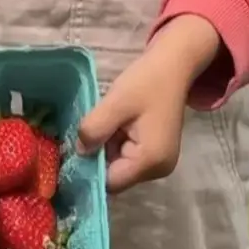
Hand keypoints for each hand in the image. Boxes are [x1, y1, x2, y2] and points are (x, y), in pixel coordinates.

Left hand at [77, 17, 221, 194]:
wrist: (173, 66)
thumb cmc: (147, 81)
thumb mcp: (116, 102)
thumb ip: (94, 130)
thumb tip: (79, 152)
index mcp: (151, 161)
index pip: (111, 182)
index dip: (91, 167)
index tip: (74, 148)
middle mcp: (158, 170)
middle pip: (116, 175)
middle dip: (100, 154)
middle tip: (92, 127)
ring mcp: (160, 163)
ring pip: (120, 165)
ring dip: (108, 147)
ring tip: (107, 121)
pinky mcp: (157, 154)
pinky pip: (129, 157)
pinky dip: (117, 142)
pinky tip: (117, 122)